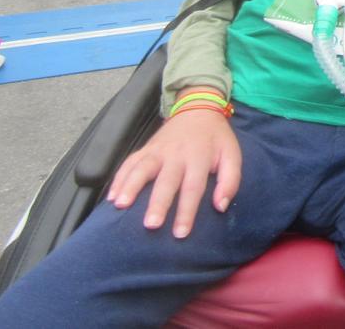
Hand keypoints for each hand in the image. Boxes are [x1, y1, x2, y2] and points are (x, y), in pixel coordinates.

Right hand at [107, 109, 241, 237]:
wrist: (198, 109)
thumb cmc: (216, 139)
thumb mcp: (232, 155)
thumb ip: (230, 180)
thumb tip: (221, 206)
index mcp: (199, 157)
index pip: (193, 187)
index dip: (187, 211)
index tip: (180, 233)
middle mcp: (176, 154)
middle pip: (166, 181)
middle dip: (158, 203)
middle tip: (150, 225)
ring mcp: (158, 150)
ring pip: (141, 168)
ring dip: (130, 187)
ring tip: (120, 206)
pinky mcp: (146, 148)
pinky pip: (129, 163)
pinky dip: (119, 179)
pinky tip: (112, 197)